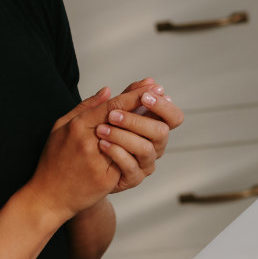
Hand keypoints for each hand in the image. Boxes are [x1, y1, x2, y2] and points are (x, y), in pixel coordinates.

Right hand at [25, 86, 160, 221]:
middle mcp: (87, 141)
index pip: (112, 105)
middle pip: (125, 119)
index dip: (135, 94)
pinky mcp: (105, 180)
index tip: (152, 86)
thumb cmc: (54, 158)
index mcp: (78, 125)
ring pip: (131, 141)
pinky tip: (147, 144)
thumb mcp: (61, 127)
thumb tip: (108, 90)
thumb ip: (86, 107)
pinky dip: (138, 152)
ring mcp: (97, 161)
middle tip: (162, 96)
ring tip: (156, 120)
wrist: (47, 196)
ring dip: (144, 130)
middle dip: (145, 107)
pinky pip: (128, 163)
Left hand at [98, 78, 183, 192]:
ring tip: (101, 130)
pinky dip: (116, 153)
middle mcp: (155, 145)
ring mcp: (146, 163)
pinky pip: (131, 167)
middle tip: (113, 115)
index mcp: (155, 126)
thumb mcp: (111, 111)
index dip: (164, 106)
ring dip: (123, 136)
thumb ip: (129, 96)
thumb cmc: (100, 134)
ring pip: (145, 149)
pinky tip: (102, 144)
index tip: (145, 96)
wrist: (84, 164)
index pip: (174, 117)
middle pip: (161, 132)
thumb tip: (149, 80)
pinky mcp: (134, 178)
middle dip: (137, 121)